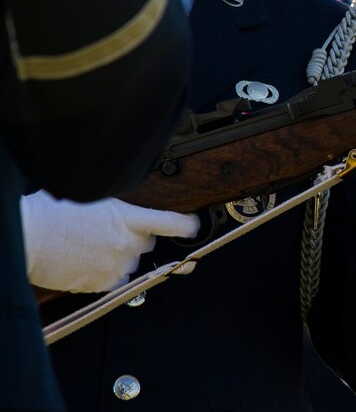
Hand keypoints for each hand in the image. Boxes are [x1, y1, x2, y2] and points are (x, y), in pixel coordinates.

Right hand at [20, 191, 198, 292]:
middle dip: (136, 239)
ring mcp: (116, 265)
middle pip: (148, 243)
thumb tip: (129, 220)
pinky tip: (87, 263)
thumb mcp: (94, 202)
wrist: (31, 237)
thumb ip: (119, 213)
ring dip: (119, 257)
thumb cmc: (55, 214)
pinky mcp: (103, 283)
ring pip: (131, 263)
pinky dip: (107, 274)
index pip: (169, 222)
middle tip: (110, 234)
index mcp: (126, 217)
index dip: (185, 225)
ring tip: (91, 248)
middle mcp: (126, 243)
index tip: (194, 226)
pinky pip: (116, 280)